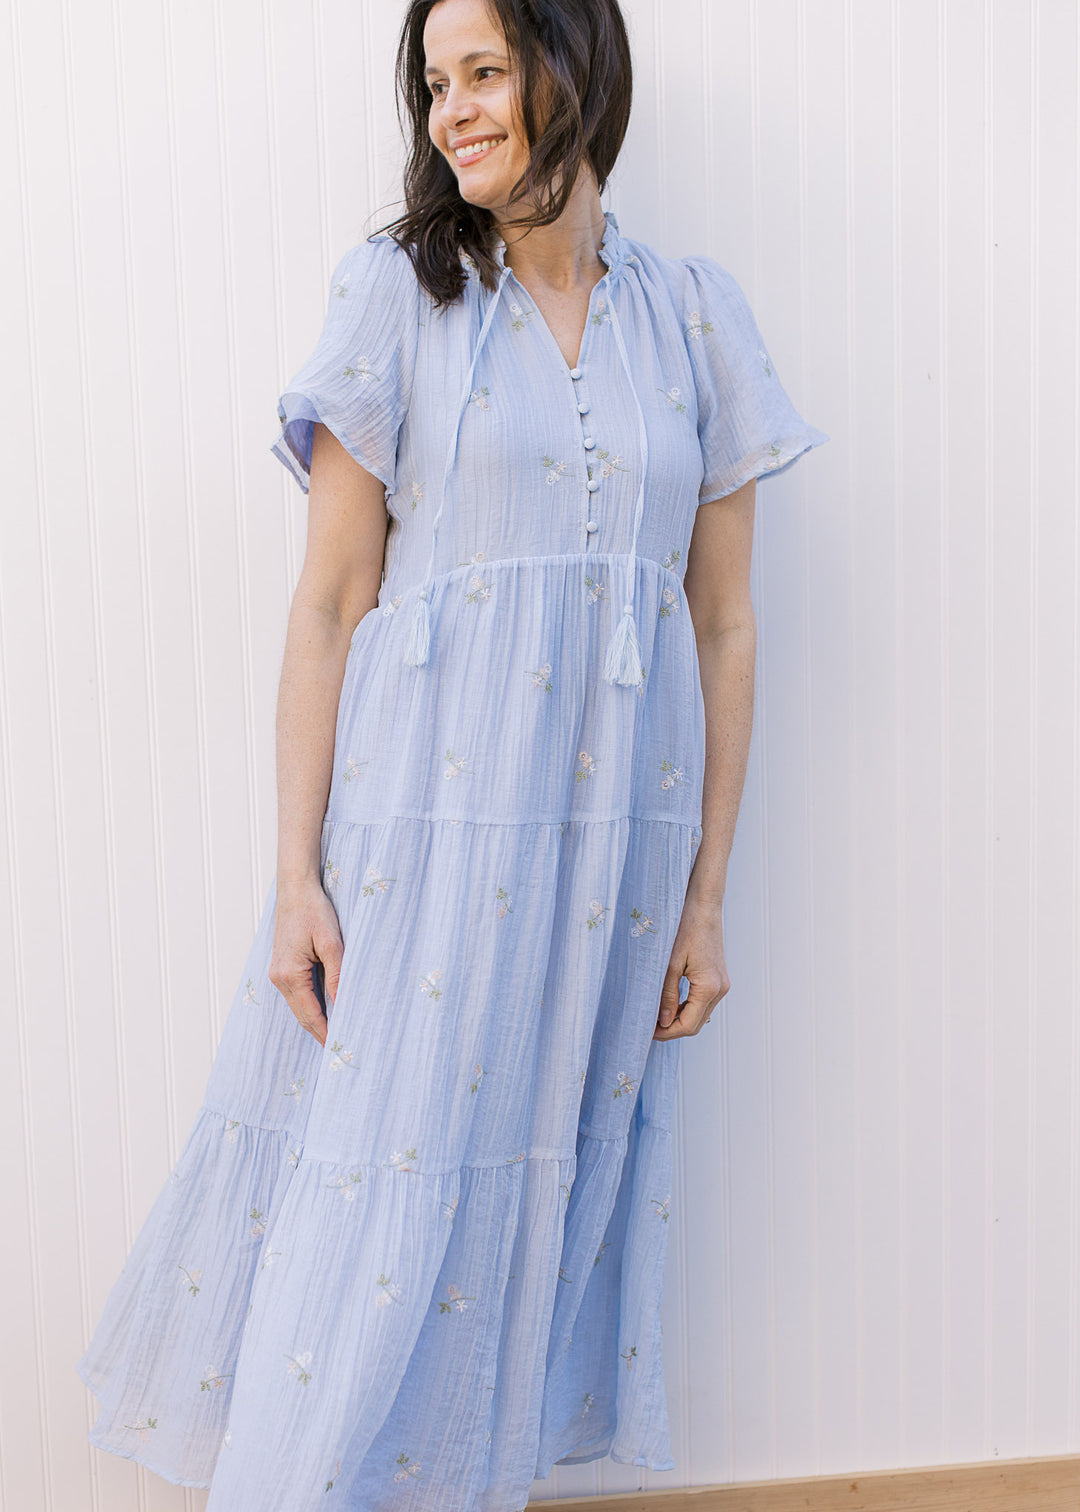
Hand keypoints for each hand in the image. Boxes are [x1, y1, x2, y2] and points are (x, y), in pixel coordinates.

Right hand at [268, 877, 343, 1045]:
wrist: (296, 889)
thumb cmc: (314, 911)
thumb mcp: (332, 942)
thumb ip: (337, 974)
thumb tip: (342, 1003)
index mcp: (289, 975)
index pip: (310, 1014)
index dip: (324, 1032)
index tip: (336, 1047)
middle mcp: (279, 977)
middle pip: (301, 1015)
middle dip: (318, 1032)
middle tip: (336, 1048)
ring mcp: (277, 972)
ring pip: (298, 1006)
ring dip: (314, 1019)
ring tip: (333, 1033)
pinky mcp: (281, 966)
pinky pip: (296, 994)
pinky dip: (309, 1005)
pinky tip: (323, 1010)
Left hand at [654, 895, 729, 1039]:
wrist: (704, 908)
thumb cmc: (686, 929)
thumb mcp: (670, 964)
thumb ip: (666, 995)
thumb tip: (662, 1021)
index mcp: (709, 988)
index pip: (688, 1025)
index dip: (667, 1033)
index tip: (647, 1032)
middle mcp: (720, 990)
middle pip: (696, 1024)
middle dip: (672, 1030)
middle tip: (648, 1026)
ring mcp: (722, 985)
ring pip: (700, 1015)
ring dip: (679, 1020)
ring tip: (656, 1016)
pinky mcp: (719, 979)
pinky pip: (703, 1003)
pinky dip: (687, 1008)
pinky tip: (670, 1004)